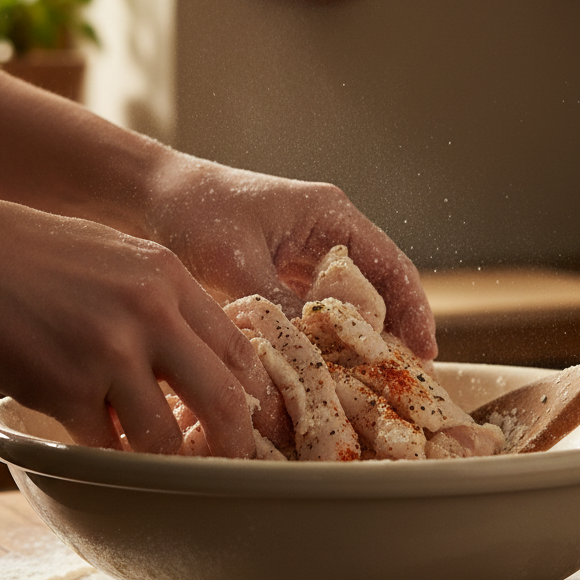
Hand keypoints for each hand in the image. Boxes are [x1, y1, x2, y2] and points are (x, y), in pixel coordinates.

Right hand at [0, 165, 285, 454]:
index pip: (238, 346)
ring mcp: (109, 353)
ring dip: (165, 456)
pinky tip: (102, 447)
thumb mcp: (116, 255)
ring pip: (166, 435)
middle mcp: (150, 314)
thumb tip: (195, 352)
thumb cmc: (31, 255)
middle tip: (231, 460)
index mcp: (168, 277)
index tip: (253, 414)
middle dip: (235, 440)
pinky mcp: (64, 389)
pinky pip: (105, 444)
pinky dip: (107, 455)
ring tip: (159, 461)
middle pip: (223, 397)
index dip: (253, 390)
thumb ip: (160, 298)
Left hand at [147, 156, 437, 359]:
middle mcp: (329, 233)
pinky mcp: (286, 274)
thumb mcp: (236, 260)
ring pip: (349, 304)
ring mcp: (308, 255)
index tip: (425, 352)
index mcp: (331, 215)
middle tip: (402, 382)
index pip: (391, 266)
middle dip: (392, 333)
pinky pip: (318, 311)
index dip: (414, 310)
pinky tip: (325, 370)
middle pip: (378, 288)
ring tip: (369, 385)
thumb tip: (310, 357)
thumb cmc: (196, 210)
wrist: (154, 195)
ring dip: (358, 341)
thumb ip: (276, 306)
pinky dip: (325, 340)